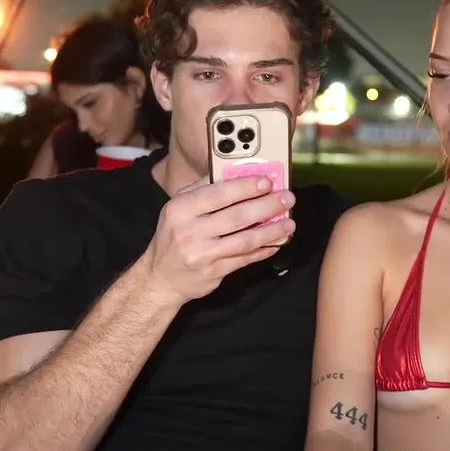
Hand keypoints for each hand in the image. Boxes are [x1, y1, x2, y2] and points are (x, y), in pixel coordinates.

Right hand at [143, 175, 295, 303]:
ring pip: (245, 240)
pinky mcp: (213, 273)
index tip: (268, 181)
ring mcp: (202, 254)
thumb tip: (234, 172)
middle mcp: (189, 231)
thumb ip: (202, 189)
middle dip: (267, 206)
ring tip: (289, 224)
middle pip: (237, 216)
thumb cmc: (173, 236)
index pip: (218, 193)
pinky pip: (244, 259)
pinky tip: (276, 243)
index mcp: (181, 209)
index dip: (246, 187)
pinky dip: (263, 250)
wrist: (160, 278)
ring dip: (272, 231)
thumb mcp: (177, 208)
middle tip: (287, 199)